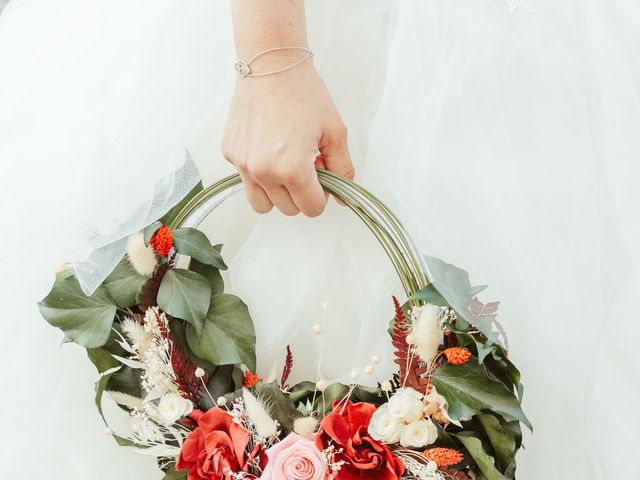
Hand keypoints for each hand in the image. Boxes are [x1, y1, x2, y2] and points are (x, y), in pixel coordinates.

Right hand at [222, 62, 352, 215]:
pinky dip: (258, 173)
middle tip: (306, 166)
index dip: (322, 195)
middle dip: (301, 193)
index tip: (322, 178)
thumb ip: (342, 168)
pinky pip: (246, 179)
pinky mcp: (230, 153)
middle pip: (288, 209)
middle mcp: (263, 172)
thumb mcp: (335, 132)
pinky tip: (268, 147)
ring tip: (285, 166)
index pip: (311, 209)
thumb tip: (343, 196)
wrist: (271, 65)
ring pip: (262, 204)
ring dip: (277, 193)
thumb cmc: (304, 93)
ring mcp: (242, 164)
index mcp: (292, 170)